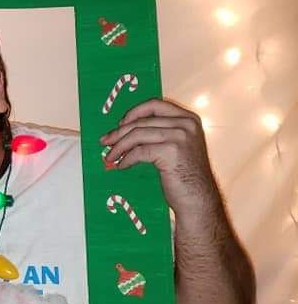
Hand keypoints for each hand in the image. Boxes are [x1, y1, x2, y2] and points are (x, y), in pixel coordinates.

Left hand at [100, 99, 219, 215]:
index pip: (155, 104)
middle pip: (142, 121)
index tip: (120, 124)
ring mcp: (180, 136)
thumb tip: (125, 128)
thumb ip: (160, 132)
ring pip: (137, 135)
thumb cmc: (185, 176)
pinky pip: (139, 151)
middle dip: (119, 132)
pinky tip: (122, 165)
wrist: (198, 199)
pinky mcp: (171, 151)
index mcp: (188, 119)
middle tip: (105, 141)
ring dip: (119, 146)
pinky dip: (126, 159)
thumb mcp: (177, 145)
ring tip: (110, 156)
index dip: (134, 112)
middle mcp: (186, 124)